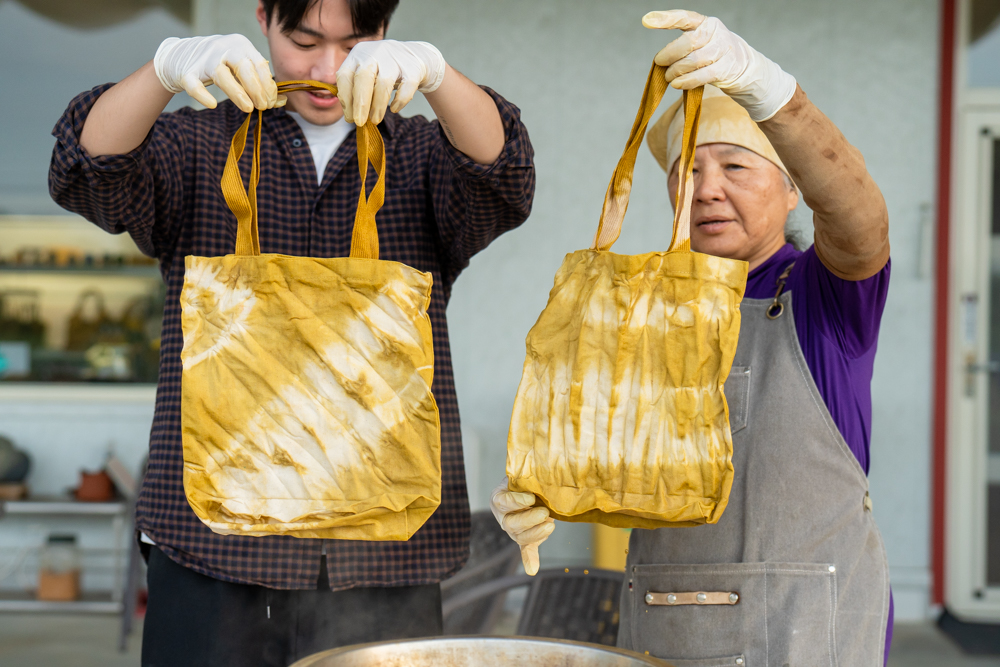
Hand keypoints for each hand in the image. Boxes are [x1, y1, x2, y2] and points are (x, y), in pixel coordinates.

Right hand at [153, 34, 280, 112]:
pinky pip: (194, 85)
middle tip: (263, 106)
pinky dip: (203, 95)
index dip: (268, 85)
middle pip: (243, 68)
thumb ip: (260, 81)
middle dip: (257, 89)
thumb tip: (281, 101)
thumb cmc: (221, 63)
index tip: (272, 102)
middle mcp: (222, 48)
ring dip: (238, 94)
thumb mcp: (241, 66)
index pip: (259, 64)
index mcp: (240, 44)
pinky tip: (212, 104)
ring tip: (249, 108)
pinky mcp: (187, 72)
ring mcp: (204, 59)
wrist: (182, 55)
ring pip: (222, 76)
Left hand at [336, 40, 445, 125]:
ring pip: (383, 83)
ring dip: (378, 106)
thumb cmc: (385, 70)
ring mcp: (394, 59)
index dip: (345, 99)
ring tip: (375, 120)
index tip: (349, 117)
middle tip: (359, 123)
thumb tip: (350, 116)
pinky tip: (395, 109)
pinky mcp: (413, 68)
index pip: (345, 76)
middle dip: (359, 104)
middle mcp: (374, 53)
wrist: (416, 56)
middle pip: (362, 78)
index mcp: (358, 54)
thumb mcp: (367, 74)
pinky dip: (400, 100)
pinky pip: (406, 87)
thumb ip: (356, 90)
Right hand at [490, 478, 554, 575]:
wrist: (531, 487)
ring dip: (536, 533)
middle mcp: (503, 516)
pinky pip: (526, 550)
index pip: (504, 501)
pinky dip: (530, 560)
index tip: (531, 498)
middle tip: (545, 513)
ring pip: (520, 537)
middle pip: (511, 523)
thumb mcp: (524, 474)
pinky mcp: (525, 539)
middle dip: (529, 519)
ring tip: (550, 525)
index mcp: (499, 498)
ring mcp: (513, 530)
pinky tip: (533, 569)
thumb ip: (527, 476)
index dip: (517, 501)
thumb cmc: (528, 478)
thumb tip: (540, 477)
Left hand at [643, 10, 795, 121]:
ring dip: (676, 71)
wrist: (742, 65)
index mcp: (705, 22)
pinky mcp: (725, 68)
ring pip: (693, 61)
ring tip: (669, 77)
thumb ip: (683, 45)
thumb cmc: (712, 53)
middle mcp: (715, 32)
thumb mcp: (700, 41)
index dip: (665, 19)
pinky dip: (686, 81)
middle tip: (660, 63)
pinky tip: (677, 84)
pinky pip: (701, 76)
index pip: (684, 17)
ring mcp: (722, 50)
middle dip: (669, 55)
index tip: (646, 20)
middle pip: (687, 42)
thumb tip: (660, 60)